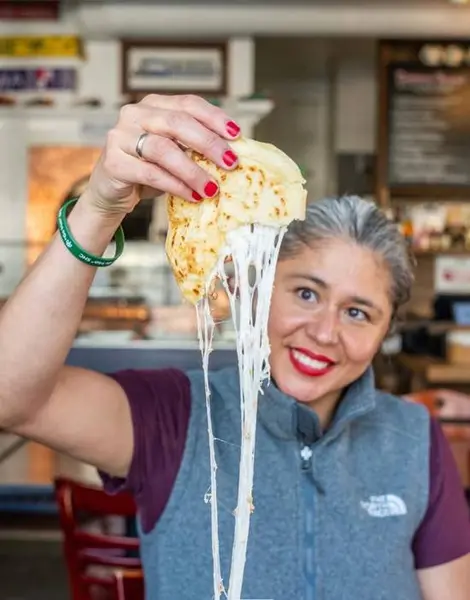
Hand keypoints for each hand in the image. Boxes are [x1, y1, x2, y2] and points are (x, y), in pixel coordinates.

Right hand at [84, 94, 240, 215]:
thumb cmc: (146, 171)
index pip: (188, 104)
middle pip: (177, 123)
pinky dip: (175, 185)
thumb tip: (231, 155)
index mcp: (154, 106)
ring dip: (193, 171)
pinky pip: (151, 173)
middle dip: (208, 143)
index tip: (236, 135)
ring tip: (211, 188)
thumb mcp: (173, 154)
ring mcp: (121, 137)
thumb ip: (194, 148)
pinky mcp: (114, 163)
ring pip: (163, 149)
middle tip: (230, 163)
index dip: (214, 117)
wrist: (111, 193)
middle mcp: (135, 115)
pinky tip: (191, 195)